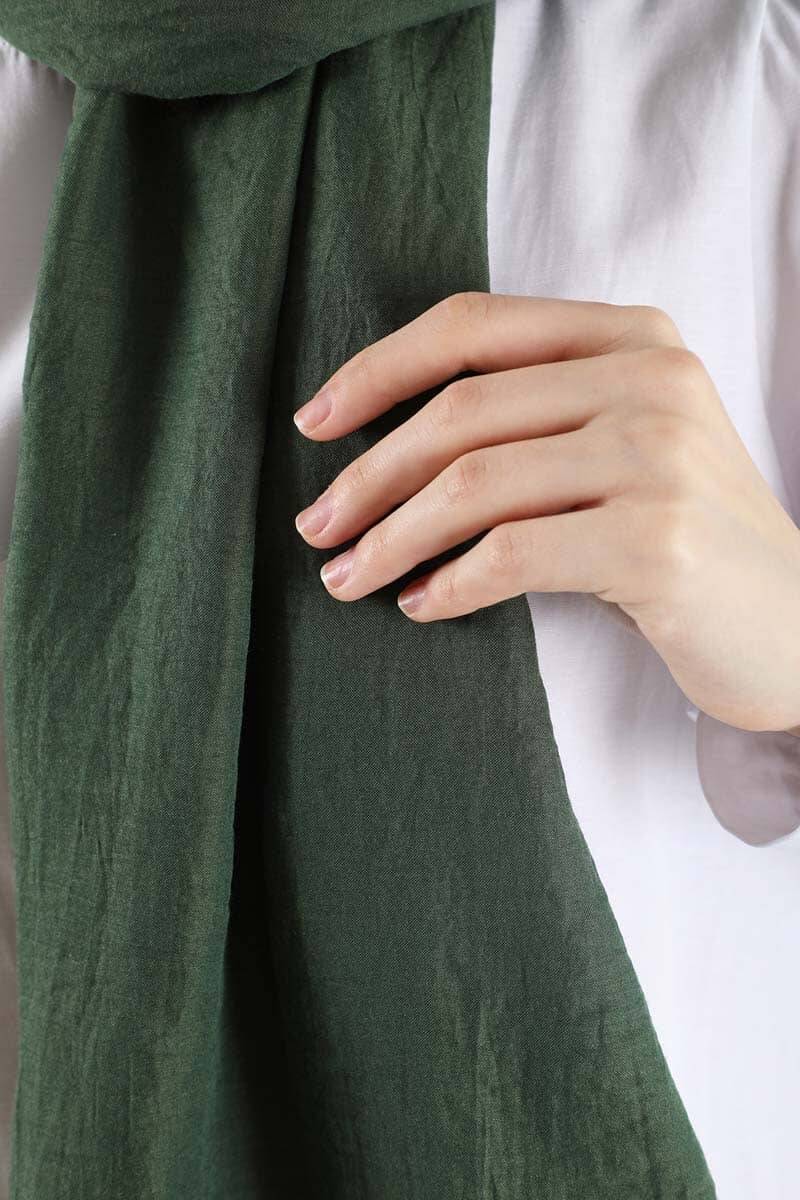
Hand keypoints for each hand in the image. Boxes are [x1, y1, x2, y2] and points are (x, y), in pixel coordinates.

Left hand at [292, 293, 799, 734]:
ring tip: (346, 578)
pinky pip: (511, 555)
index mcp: (633, 338)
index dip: (377, 370)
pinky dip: (448, 584)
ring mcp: (658, 457)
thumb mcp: (626, 445)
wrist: (797, 625)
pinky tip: (420, 605)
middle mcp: (650, 380)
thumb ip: (539, 414)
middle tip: (316, 527)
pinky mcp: (656, 540)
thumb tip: (385, 448)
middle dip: (366, 475)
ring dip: (389, 538)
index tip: (316, 423)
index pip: (474, 327)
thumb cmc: (687, 536)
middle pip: (460, 411)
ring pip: (473, 484)